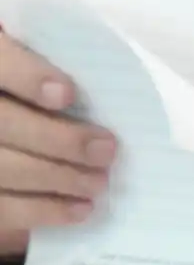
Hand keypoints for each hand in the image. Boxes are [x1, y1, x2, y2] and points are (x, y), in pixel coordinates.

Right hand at [0, 30, 114, 240]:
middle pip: (4, 123)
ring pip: (1, 169)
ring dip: (57, 179)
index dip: (28, 77)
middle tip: (107, 149)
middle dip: (58, 140)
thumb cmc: (41, 81)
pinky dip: (41, 212)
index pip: (1, 61)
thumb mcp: (38, 53)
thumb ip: (57, 55)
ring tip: (100, 183)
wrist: (15, 126)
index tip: (67, 94)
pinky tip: (79, 210)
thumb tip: (112, 72)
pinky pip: (1, 208)